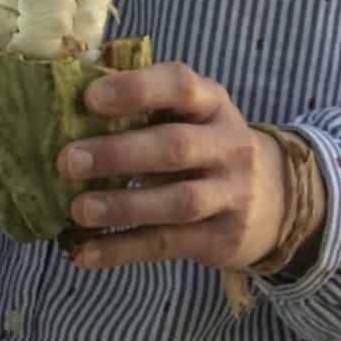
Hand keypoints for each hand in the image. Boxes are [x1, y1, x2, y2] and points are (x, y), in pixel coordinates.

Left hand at [56, 61, 299, 273]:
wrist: (277, 200)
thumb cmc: (205, 147)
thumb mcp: (190, 117)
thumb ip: (143, 109)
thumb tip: (62, 105)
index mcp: (212, 104)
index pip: (180, 86)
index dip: (136, 89)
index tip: (90, 98)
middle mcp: (228, 146)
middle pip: (175, 147)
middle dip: (119, 153)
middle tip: (67, 160)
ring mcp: (231, 194)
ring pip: (177, 201)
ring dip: (123, 206)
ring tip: (78, 210)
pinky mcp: (222, 238)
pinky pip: (168, 244)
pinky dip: (122, 250)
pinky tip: (84, 254)